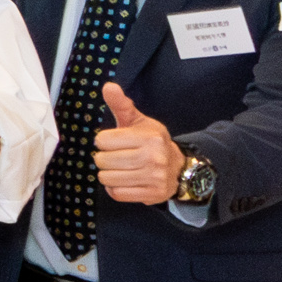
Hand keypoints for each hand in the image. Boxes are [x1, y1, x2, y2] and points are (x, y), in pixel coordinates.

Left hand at [91, 82, 184, 209]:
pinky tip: (127, 180)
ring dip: (109, 174)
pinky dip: (116, 189)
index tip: (115, 142)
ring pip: (106, 178)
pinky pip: (116, 194)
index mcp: (149, 137)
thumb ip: (121, 104)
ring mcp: (154, 177)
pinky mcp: (152, 194)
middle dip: (105, 158)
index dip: (104, 141)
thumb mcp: (139, 121)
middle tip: (118, 156)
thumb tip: (108, 86)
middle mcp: (153, 157)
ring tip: (122, 169)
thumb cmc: (152, 142)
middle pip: (102, 160)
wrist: (179, 168)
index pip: (102, 140)